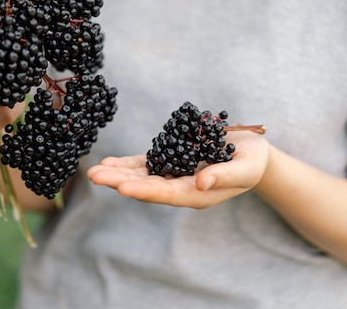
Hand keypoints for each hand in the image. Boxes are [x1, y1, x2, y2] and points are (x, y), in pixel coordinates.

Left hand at [86, 130, 270, 208]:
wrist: (251, 152)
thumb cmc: (252, 162)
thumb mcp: (246, 167)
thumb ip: (224, 176)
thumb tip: (201, 183)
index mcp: (197, 194)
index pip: (166, 194)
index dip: (144, 190)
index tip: (122, 187)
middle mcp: (181, 188)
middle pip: (146, 187)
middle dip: (119, 181)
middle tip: (95, 177)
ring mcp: (173, 175)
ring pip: (140, 176)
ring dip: (117, 173)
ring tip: (93, 172)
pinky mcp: (170, 161)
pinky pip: (144, 164)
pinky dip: (127, 163)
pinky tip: (108, 162)